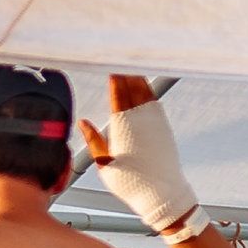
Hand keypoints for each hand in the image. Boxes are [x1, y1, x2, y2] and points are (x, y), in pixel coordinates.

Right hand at [83, 75, 202, 240]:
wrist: (164, 194)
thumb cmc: (131, 183)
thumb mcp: (104, 165)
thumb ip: (94, 141)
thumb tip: (84, 121)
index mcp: (124, 126)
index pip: (118, 92)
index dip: (113, 75)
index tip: (107, 61)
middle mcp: (142, 118)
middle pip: (133, 85)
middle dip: (124, 70)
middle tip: (117, 54)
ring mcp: (156, 120)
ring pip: (145, 90)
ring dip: (136, 76)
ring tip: (129, 63)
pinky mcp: (164, 125)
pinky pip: (153, 99)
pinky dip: (146, 88)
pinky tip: (141, 83)